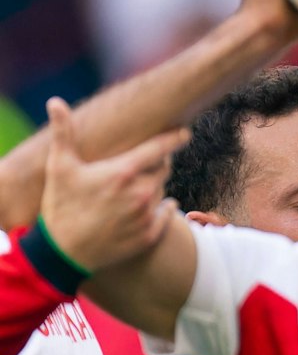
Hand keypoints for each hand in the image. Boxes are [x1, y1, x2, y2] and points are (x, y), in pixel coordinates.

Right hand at [38, 99, 185, 273]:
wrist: (61, 253)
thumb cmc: (60, 206)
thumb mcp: (59, 168)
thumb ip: (63, 133)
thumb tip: (55, 101)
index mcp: (123, 172)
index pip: (160, 148)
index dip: (174, 138)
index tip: (185, 132)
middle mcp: (141, 192)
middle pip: (163, 168)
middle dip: (157, 163)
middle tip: (142, 165)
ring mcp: (147, 215)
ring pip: (162, 190)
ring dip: (153, 187)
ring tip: (132, 191)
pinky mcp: (150, 235)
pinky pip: (167, 213)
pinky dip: (162, 208)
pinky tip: (151, 207)